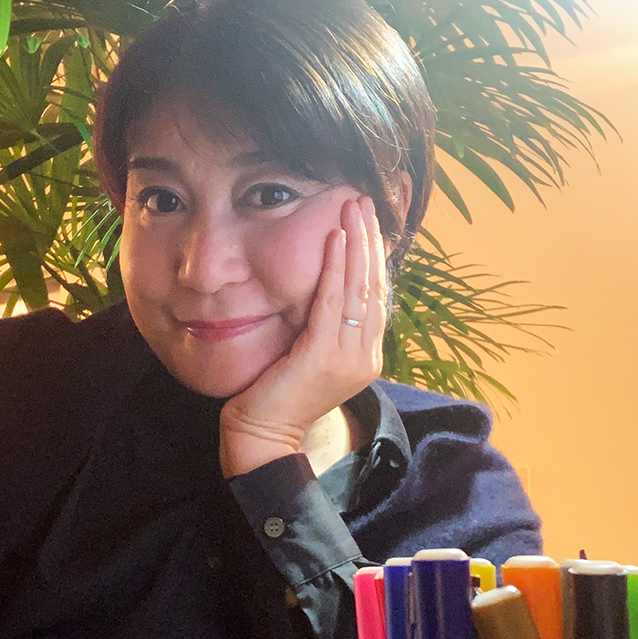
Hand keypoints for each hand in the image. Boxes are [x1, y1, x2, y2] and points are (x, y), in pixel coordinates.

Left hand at [219, 194, 386, 477]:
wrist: (263, 436)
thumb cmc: (276, 396)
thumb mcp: (308, 355)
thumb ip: (322, 328)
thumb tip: (321, 291)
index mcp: (364, 356)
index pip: (374, 296)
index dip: (372, 256)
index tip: (367, 222)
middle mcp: (364, 356)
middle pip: (373, 285)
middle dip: (370, 240)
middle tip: (364, 202)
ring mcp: (348, 357)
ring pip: (359, 288)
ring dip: (357, 243)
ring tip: (354, 208)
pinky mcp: (324, 356)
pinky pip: (334, 303)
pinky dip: (336, 268)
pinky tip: (335, 239)